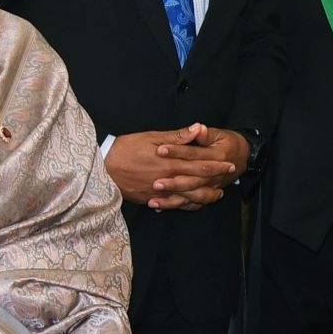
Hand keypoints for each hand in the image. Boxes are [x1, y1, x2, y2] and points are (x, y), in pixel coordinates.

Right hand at [104, 125, 236, 210]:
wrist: (102, 169)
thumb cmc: (126, 149)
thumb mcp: (152, 137)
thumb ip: (177, 136)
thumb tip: (198, 128)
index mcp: (171, 163)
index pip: (200, 165)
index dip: (217, 165)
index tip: (230, 164)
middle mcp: (169, 180)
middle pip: (198, 182)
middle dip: (216, 180)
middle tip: (230, 179)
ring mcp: (161, 193)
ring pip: (188, 197)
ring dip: (204, 196)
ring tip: (216, 195)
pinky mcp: (152, 200)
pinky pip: (173, 204)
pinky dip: (185, 205)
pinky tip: (192, 203)